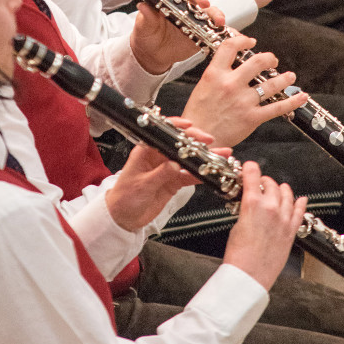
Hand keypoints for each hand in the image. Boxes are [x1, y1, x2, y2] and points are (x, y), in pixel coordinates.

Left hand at [104, 119, 221, 230]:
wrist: (122, 218)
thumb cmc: (124, 197)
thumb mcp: (141, 184)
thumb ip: (160, 174)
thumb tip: (175, 164)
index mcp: (146, 150)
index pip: (163, 133)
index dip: (177, 127)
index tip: (190, 125)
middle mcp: (158, 157)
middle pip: (180, 145)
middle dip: (196, 142)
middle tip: (211, 142)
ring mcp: (167, 169)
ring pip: (188, 160)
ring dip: (204, 159)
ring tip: (221, 156)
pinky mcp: (173, 182)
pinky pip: (188, 176)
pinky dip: (200, 175)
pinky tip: (211, 173)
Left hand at [130, 0, 225, 74]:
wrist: (154, 54)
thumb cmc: (147, 36)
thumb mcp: (143, 27)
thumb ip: (145, 17)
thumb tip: (143, 6)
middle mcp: (183, 4)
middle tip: (203, 2)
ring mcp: (195, 17)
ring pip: (208, 10)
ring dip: (215, 13)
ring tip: (217, 20)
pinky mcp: (203, 31)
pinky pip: (215, 28)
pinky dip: (223, 30)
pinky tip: (227, 32)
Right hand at [182, 33, 308, 145]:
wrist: (198, 139)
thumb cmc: (198, 115)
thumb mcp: (203, 86)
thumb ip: (218, 74)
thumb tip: (233, 64)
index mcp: (215, 74)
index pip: (230, 47)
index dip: (243, 40)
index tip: (250, 42)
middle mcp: (230, 85)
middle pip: (257, 62)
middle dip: (269, 58)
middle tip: (272, 60)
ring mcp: (243, 101)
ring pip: (271, 84)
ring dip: (285, 78)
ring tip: (290, 76)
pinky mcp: (252, 118)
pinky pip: (277, 107)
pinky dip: (292, 101)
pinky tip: (301, 96)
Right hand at [223, 161, 306, 289]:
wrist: (248, 276)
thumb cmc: (239, 255)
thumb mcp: (236, 224)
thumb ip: (246, 209)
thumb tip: (249, 203)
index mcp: (253, 204)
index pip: (253, 175)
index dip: (249, 168)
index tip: (248, 168)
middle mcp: (271, 208)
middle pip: (271, 184)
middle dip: (264, 181)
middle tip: (260, 184)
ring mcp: (283, 220)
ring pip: (287, 194)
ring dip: (281, 189)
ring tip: (277, 189)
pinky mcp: (291, 232)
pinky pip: (299, 212)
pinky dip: (299, 203)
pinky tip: (300, 199)